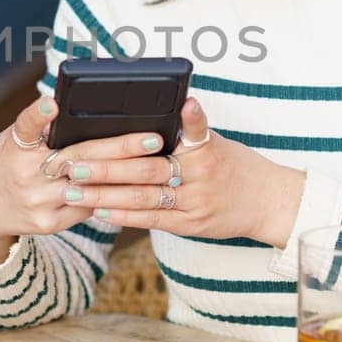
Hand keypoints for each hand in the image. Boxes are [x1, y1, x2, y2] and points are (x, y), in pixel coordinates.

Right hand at [0, 95, 174, 265]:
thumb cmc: (7, 161)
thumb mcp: (15, 139)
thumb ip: (45, 130)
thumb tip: (85, 114)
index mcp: (15, 147)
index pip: (26, 126)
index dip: (38, 114)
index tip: (53, 102)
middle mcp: (24, 174)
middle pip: (77, 159)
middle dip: (119, 148)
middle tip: (153, 139)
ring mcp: (37, 202)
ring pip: (90, 189)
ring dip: (127, 178)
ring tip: (158, 166)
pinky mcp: (48, 224)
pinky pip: (88, 209)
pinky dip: (112, 197)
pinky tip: (138, 189)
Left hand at [67, 98, 306, 247]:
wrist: (269, 202)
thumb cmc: (235, 165)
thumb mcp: (215, 141)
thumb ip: (184, 132)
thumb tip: (150, 115)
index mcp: (203, 148)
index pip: (169, 136)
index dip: (146, 131)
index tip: (112, 127)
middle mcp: (199, 175)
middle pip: (145, 170)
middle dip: (105, 168)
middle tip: (72, 163)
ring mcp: (195, 203)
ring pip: (143, 199)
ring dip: (105, 195)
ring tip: (74, 189)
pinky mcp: (192, 225)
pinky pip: (152, 221)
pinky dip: (124, 216)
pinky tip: (99, 211)